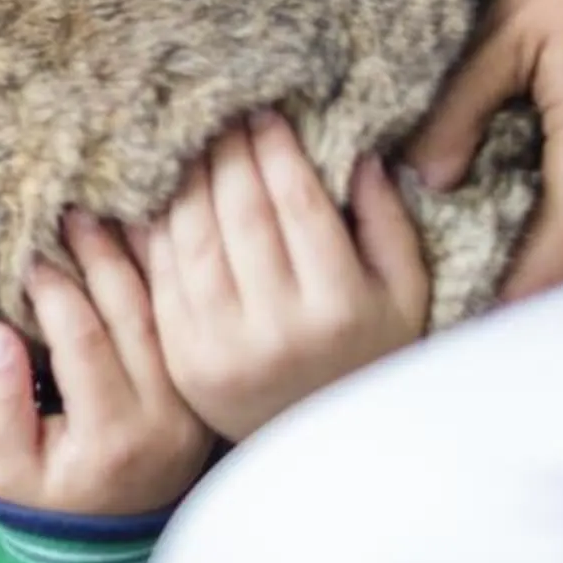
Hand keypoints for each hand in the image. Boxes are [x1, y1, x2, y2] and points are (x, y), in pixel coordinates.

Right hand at [0, 214, 212, 516]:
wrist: (111, 539)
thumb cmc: (46, 500)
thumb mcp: (3, 472)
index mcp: (111, 439)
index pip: (82, 339)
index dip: (52, 288)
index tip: (25, 253)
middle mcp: (165, 419)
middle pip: (132, 314)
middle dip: (98, 255)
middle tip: (69, 212)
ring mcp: (193, 403)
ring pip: (167, 310)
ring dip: (137, 255)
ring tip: (106, 212)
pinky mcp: (204, 389)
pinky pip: (185, 319)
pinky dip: (166, 275)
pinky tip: (147, 236)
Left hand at [135, 114, 428, 441]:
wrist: (322, 450)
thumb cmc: (369, 356)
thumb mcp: (404, 298)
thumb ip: (388, 225)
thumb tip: (361, 155)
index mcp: (340, 309)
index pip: (298, 206)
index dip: (276, 152)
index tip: (264, 113)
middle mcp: (279, 330)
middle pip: (241, 216)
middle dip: (228, 154)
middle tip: (220, 114)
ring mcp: (225, 347)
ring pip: (195, 240)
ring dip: (188, 181)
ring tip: (191, 143)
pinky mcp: (183, 359)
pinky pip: (163, 276)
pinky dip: (158, 228)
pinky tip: (163, 193)